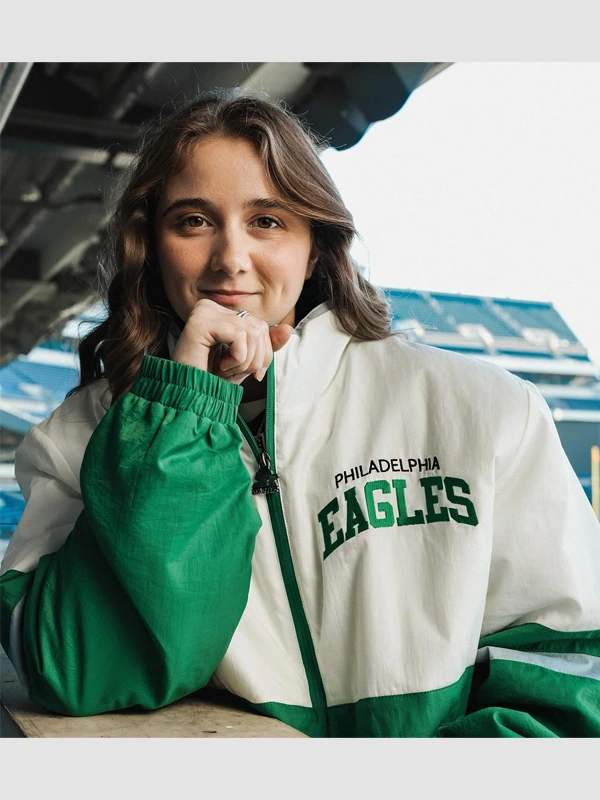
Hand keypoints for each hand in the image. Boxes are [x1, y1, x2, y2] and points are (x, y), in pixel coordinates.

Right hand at [171, 298, 292, 384]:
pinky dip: (237, 358)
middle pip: (259, 327)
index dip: (264, 353)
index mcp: (220, 312)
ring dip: (245, 362)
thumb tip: (288, 329)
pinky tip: (218, 366)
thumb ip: (266, 345)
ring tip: (225, 370)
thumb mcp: (245, 361)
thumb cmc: (211, 380)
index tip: (250, 372)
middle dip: (255, 359)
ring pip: (252, 332)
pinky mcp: (200, 322)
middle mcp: (210, 306)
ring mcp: (204, 312)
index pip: (261, 325)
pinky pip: (239, 337)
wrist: (187, 396)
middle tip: (233, 372)